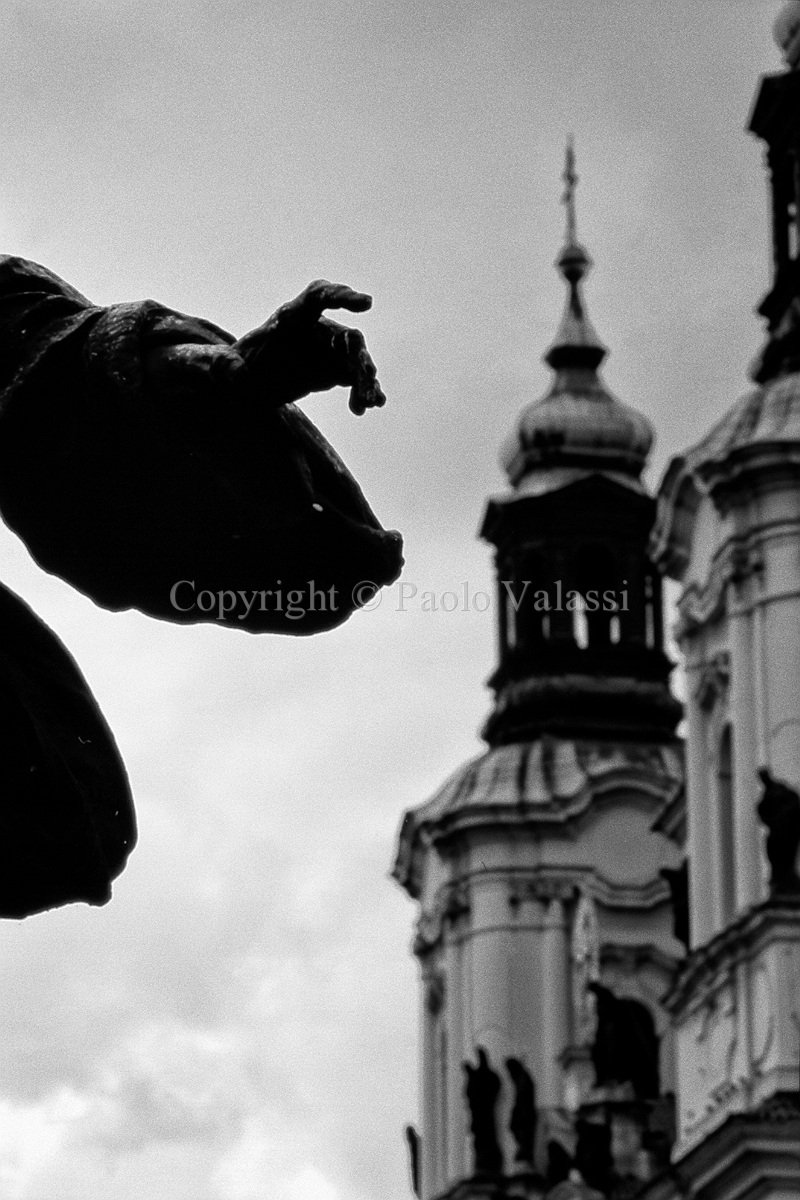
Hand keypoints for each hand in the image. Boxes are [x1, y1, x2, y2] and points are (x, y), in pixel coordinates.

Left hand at [233, 280, 386, 414]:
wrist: (248, 387)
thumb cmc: (235, 369)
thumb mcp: (224, 368)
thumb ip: (224, 367)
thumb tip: (235, 375)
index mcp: (292, 317)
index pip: (320, 296)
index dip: (342, 297)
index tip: (367, 305)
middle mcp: (316, 329)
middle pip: (346, 336)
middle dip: (359, 356)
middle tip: (367, 377)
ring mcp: (328, 351)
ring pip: (355, 359)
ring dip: (366, 379)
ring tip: (369, 402)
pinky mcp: (335, 371)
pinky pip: (355, 378)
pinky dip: (364, 391)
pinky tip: (369, 406)